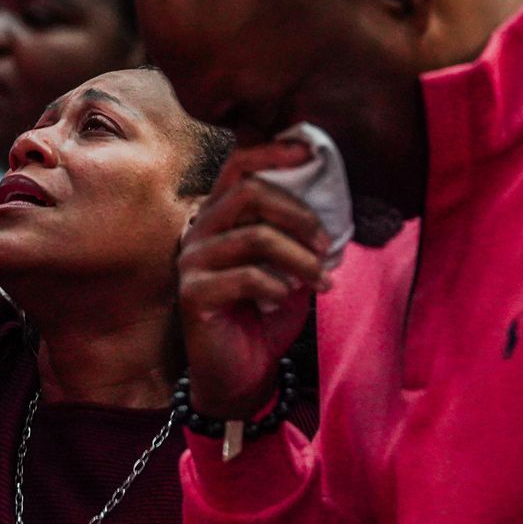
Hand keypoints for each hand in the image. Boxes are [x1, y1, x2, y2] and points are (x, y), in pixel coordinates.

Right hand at [178, 140, 328, 418]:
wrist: (243, 373)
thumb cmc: (267, 315)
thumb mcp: (291, 266)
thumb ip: (299, 234)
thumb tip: (331, 199)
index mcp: (220, 216)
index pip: (238, 166)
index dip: (272, 152)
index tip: (309, 150)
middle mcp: (199, 231)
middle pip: (249, 192)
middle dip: (298, 213)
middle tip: (327, 244)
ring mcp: (191, 261)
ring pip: (253, 236)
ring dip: (299, 258)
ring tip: (322, 280)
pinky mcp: (193, 294)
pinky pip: (244, 276)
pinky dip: (276, 286)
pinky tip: (286, 300)